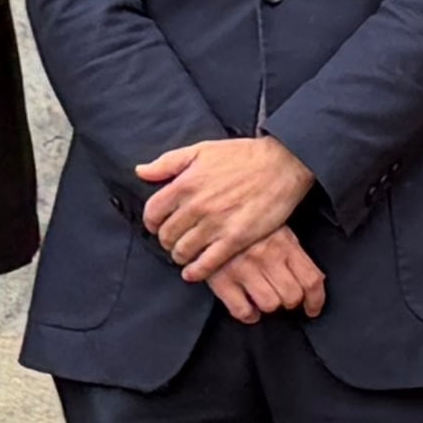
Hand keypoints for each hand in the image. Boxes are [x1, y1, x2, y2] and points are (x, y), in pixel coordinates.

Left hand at [139, 134, 314, 279]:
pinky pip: (206, 264)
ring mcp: (215, 224)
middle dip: (166, 240)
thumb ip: (168, 162)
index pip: (152, 212)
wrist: (282, 163)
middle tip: (173, 241)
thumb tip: (141, 171)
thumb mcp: (201, 150)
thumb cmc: (243, 155)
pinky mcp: (235, 239)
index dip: (152, 222)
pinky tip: (193, 272)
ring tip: (185, 254)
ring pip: (183, 251)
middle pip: (167, 235)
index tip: (158, 225)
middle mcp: (196, 205)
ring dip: (180, 255)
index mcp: (185, 183)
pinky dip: (195, 272)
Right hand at [206, 231, 328, 325]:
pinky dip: (248, 314)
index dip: (315, 300)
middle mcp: (266, 256)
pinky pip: (242, 310)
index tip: (312, 309)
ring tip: (265, 299)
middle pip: (292, 296)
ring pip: (270, 304)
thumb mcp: (275, 225)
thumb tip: (313, 281)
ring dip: (270, 306)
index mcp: (284, 242)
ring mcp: (243, 268)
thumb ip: (292, 250)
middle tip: (285, 298)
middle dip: (291, 302)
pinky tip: (248, 308)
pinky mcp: (221, 279)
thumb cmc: (246, 221)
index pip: (311, 280)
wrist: (207, 212)